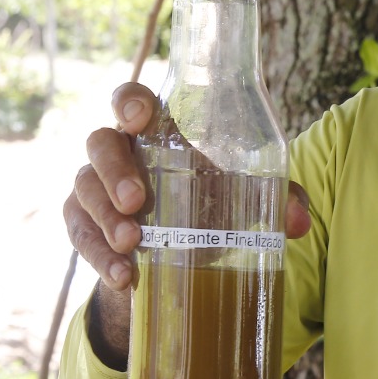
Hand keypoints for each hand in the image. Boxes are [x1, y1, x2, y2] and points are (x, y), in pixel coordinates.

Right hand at [63, 83, 313, 292]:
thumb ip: (276, 202)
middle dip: (114, 171)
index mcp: (158, 133)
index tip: (140, 117)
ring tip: (132, 246)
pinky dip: (98, 257)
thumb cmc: (210, 206)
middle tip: (136, 202)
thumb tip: (298, 222)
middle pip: (100, 144)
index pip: (132, 101)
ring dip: (105, 218)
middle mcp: (120, 153)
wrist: (179, 257)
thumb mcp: (243, 199)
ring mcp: (96, 188)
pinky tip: (122, 277)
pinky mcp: (84, 224)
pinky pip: (80, 234)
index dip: (130, 102)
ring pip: (84, 189)